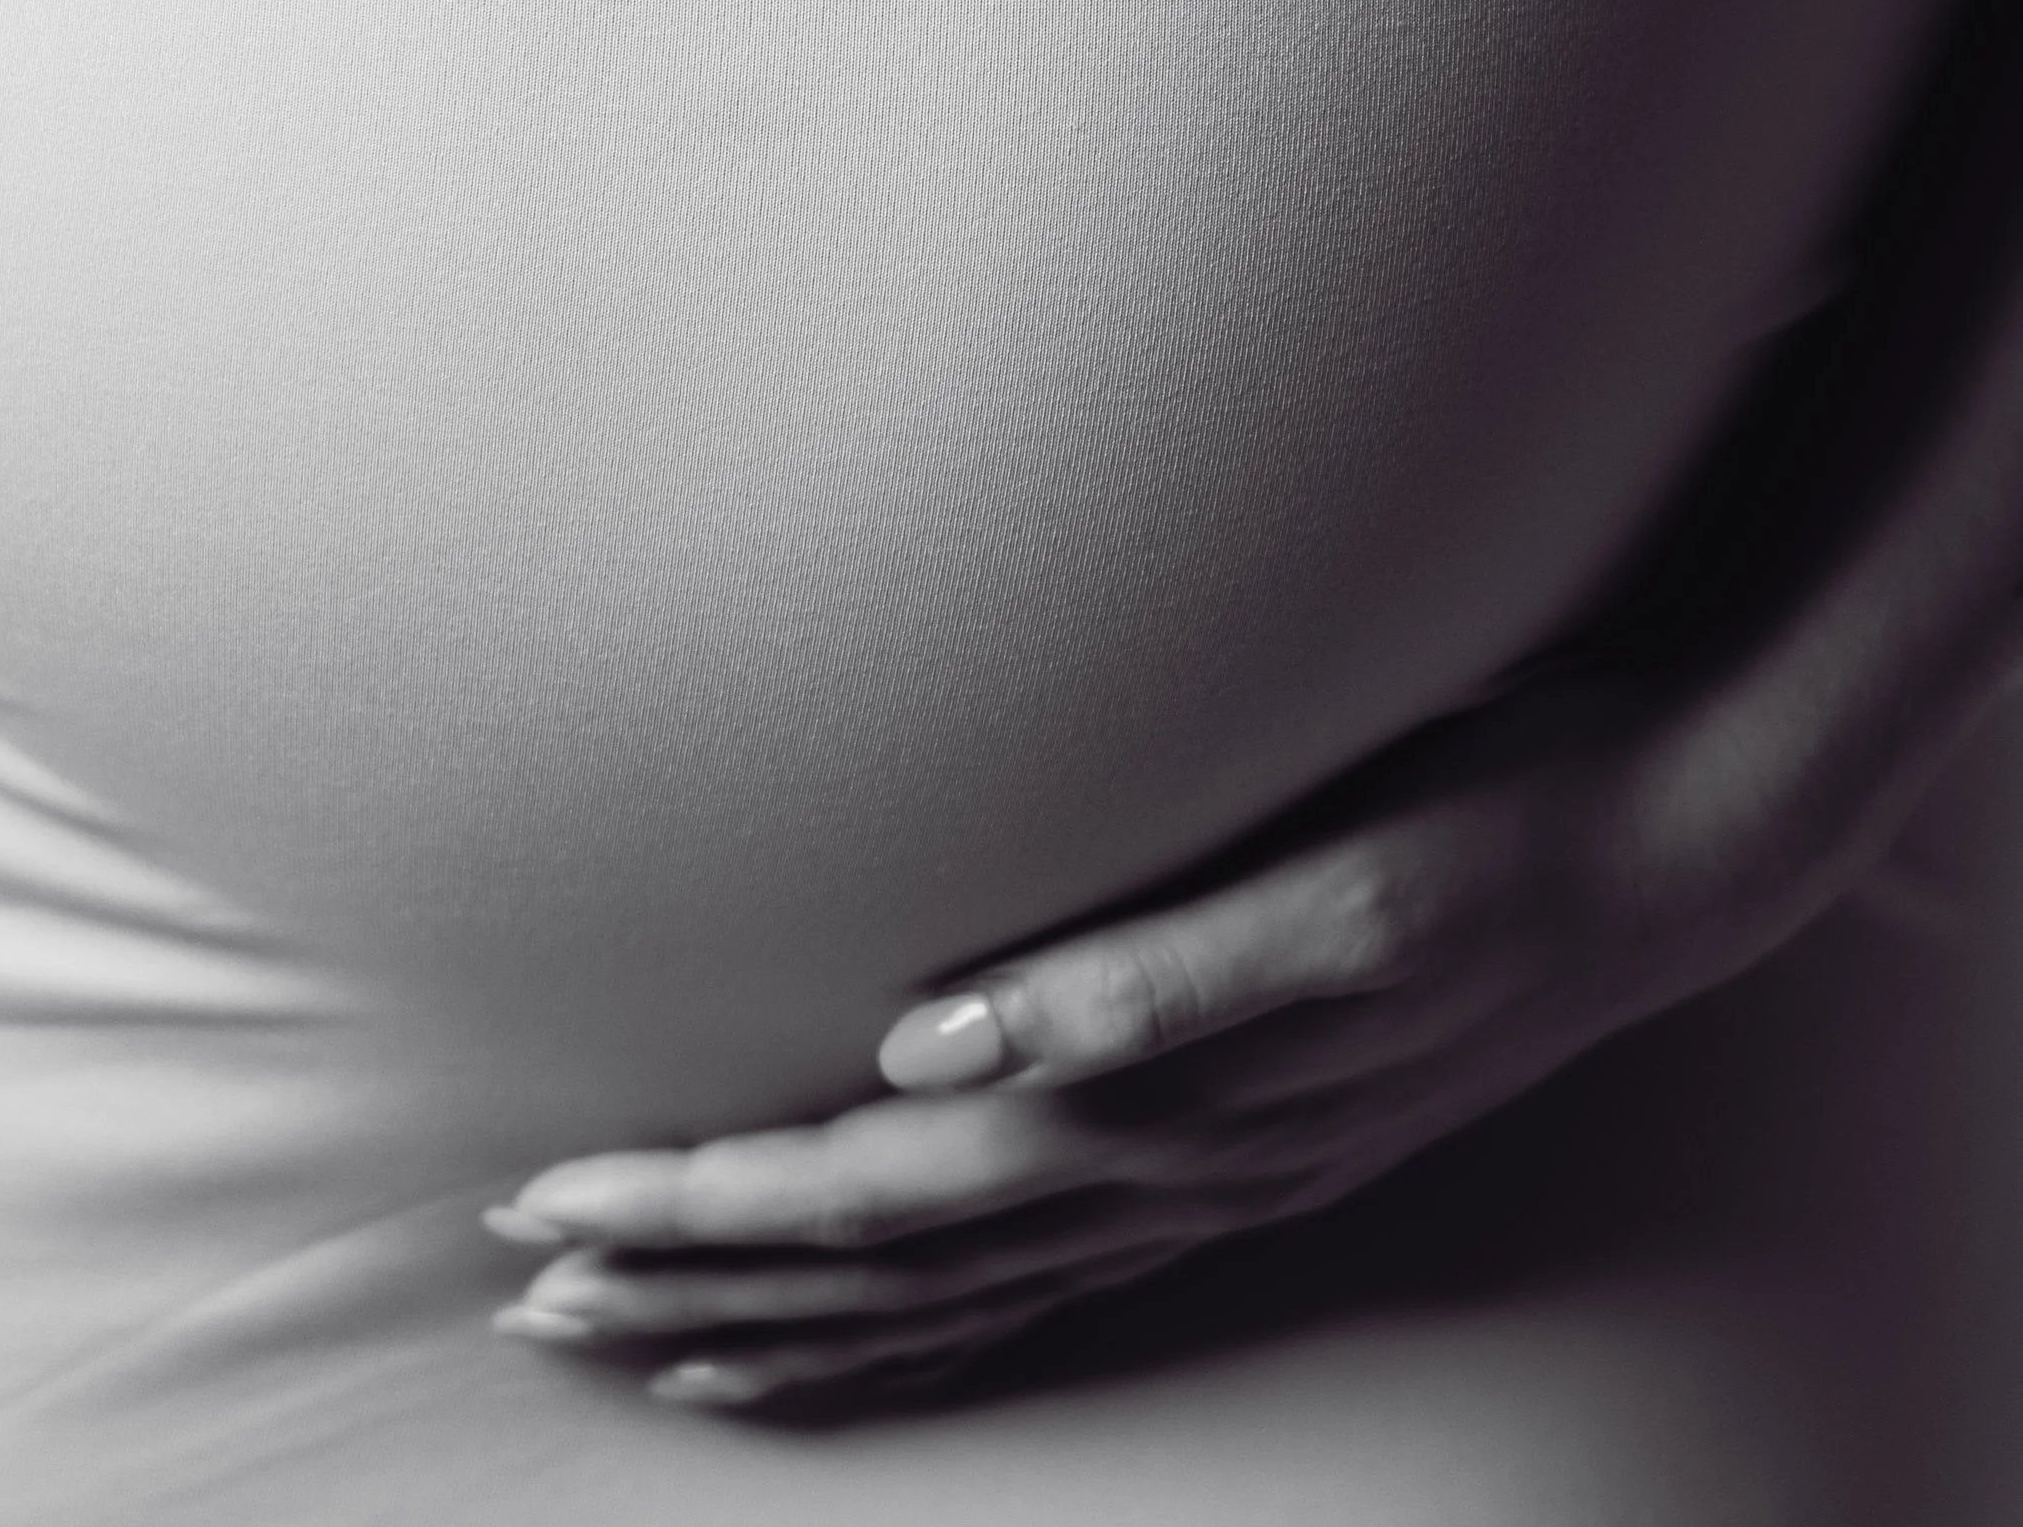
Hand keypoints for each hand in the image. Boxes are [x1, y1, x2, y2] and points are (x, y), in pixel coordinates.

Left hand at [481, 666, 1873, 1408]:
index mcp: (1150, 1100)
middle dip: (692, 1275)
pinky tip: (851, 1333)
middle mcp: (1154, 1170)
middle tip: (530, 1286)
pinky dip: (914, 1328)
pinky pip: (1031, 1289)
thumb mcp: (1334, 887)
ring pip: (939, 1294)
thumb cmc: (1475, 831)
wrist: (1642, 856)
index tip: (554, 1203)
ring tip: (633, 1342)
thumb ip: (1145, 971)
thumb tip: (944, 1025)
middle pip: (874, 1259)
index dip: (707, 1202)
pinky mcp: (1225, 1167)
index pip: (871, 1183)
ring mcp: (1192, 1187)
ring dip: (777, 1321)